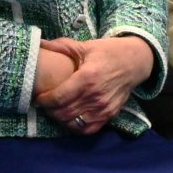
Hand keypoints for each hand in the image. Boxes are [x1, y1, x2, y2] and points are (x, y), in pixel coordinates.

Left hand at [37, 35, 155, 133]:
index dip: (43, 101)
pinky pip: (88, 129)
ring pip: (73, 123)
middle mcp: (95, 96)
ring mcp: (103, 108)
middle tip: (44, 104)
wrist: (135, 62)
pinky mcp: (109, 115)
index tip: (37, 98)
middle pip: (63, 113)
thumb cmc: (108, 52)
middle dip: (49, 110)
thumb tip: (39, 42)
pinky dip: (76, 127)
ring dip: (60, 119)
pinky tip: (70, 118)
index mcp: (86, 78)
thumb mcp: (85, 46)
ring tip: (55, 110)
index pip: (58, 97)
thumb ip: (60, 46)